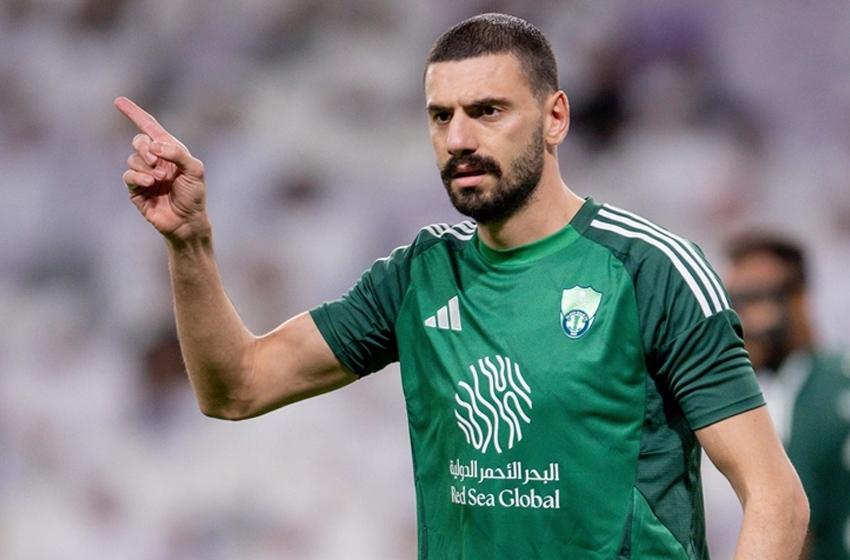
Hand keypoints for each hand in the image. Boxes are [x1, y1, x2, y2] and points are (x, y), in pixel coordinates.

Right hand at [115, 96, 208, 240]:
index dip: (135, 114)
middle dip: (144, 147)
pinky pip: (128, 175)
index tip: (119, 101)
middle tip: (156, 161)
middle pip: (138, 140)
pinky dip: (138, 176)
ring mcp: (144, 173)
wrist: (187, 221)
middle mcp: (155, 160)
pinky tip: (149, 183)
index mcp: (170, 150)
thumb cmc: (194, 195)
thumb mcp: (195, 170)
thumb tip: (154, 145)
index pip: (150, 127)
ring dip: (145, 166)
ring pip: (132, 158)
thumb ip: (177, 153)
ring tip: (159, 179)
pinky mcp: (136, 189)